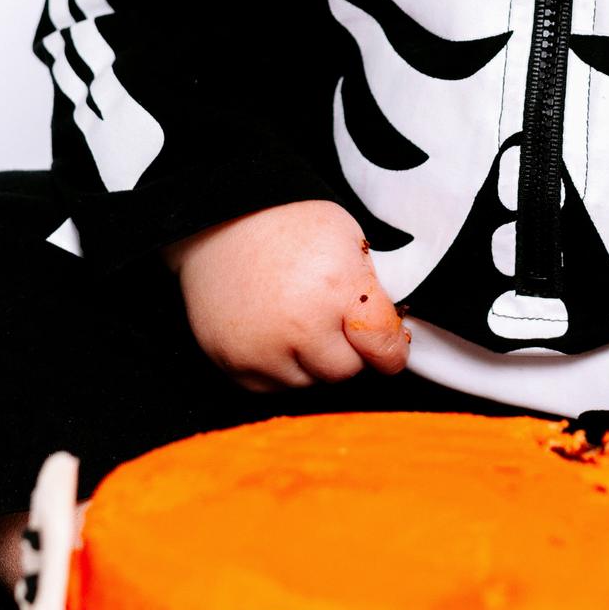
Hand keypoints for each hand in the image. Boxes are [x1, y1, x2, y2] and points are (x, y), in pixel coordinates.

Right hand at [166, 199, 410, 391]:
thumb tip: (390, 338)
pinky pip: (273, 387)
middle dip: (345, 350)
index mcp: (336, 289)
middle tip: (328, 318)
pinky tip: (270, 332)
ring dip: (309, 361)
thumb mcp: (349, 240)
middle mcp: (300, 326)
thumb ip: (374, 292)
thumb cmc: (288, 226)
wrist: (217, 222)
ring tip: (293, 319)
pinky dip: (277, 367)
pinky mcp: (233, 365)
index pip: (384, 349)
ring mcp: (262, 350)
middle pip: (345, 371)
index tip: (388, 350)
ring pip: (308, 383)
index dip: (390, 350)